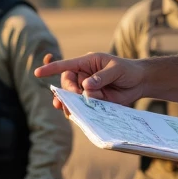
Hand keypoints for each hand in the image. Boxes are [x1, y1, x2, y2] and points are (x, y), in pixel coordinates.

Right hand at [35, 52, 149, 104]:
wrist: (139, 83)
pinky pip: (81, 106)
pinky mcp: (92, 101)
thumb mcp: (116, 69)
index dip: (51, 68)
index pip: (66, 65)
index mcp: (87, 63)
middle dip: (69, 91)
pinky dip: (78, 110)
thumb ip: (102, 77)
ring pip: (72, 97)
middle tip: (77, 95)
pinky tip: (74, 114)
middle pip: (67, 84)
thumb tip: (86, 86)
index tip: (38, 73)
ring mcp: (87, 89)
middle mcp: (83, 76)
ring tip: (66, 109)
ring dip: (69, 103)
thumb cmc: (127, 70)